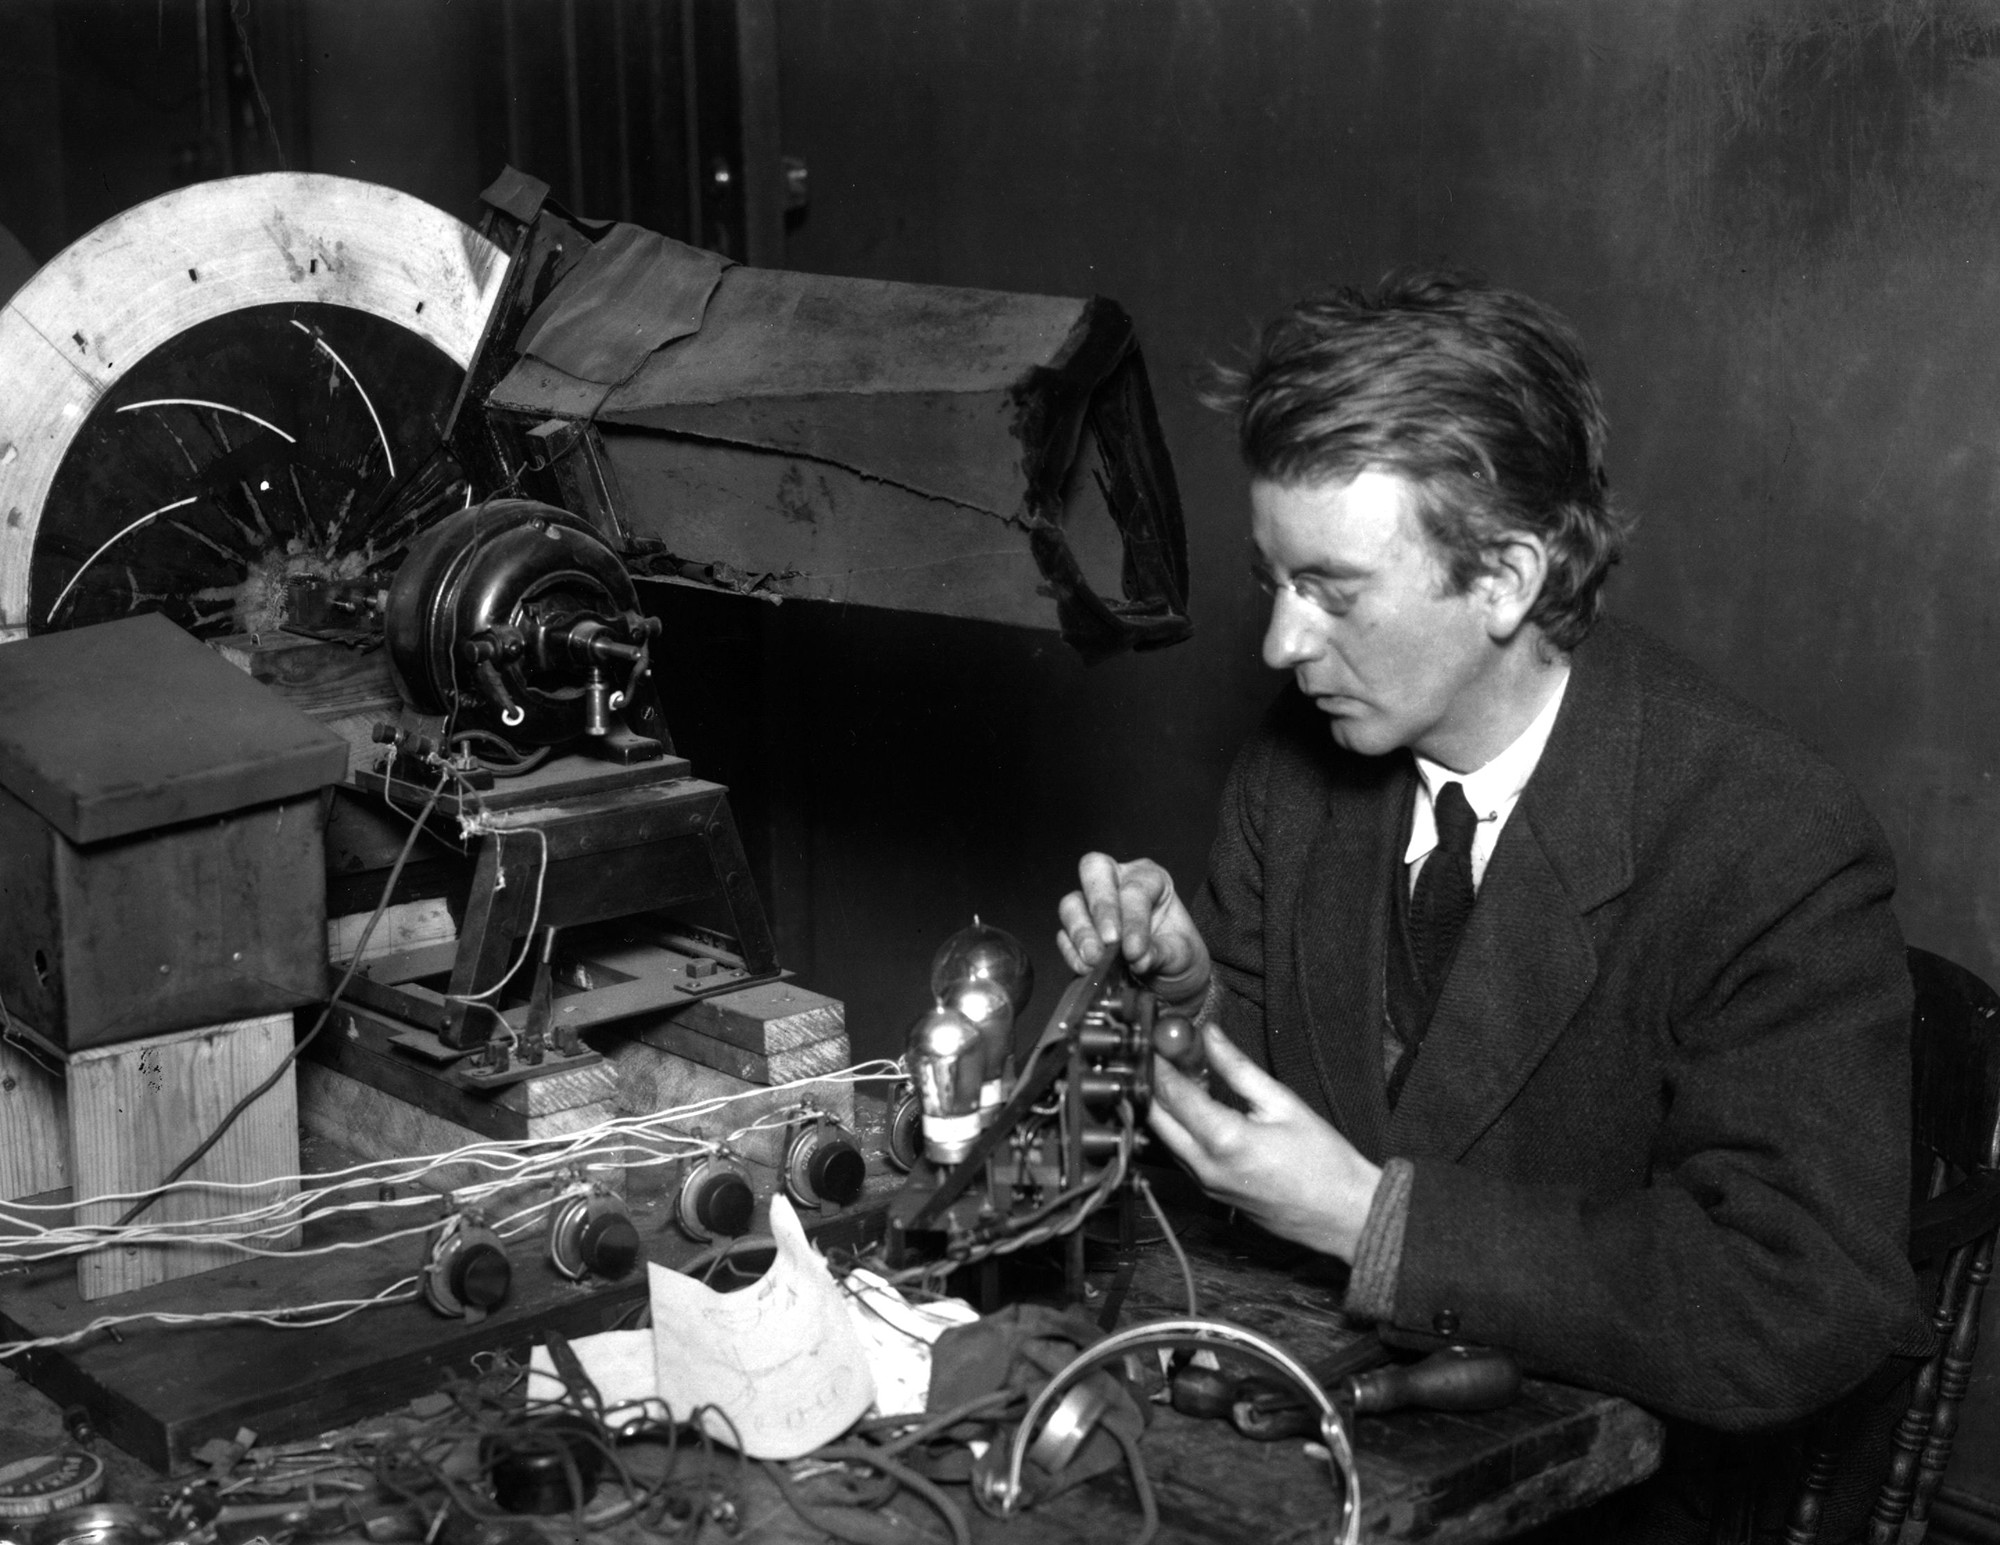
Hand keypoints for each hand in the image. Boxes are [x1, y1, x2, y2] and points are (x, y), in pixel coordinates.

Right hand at [1056, 852, 1210, 1004]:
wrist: (1168, 984)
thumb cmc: (1179, 957)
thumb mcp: (1183, 955)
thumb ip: (1162, 953)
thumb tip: (1138, 959)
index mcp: (1149, 879)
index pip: (1135, 888)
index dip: (1133, 919)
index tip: (1135, 950)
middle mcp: (1117, 883)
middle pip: (1094, 870)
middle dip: (1100, 906)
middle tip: (1110, 941)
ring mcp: (1091, 907)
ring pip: (1071, 903)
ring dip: (1081, 932)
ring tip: (1095, 959)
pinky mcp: (1075, 935)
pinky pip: (1063, 937)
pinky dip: (1072, 953)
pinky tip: (1087, 969)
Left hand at [1148, 1024, 1381, 1261]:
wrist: (1343, 1214)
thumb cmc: (1323, 1161)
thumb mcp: (1282, 1103)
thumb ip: (1238, 1068)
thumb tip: (1210, 1036)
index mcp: (1224, 1140)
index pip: (1172, 1092)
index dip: (1159, 1060)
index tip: (1156, 1036)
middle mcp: (1205, 1166)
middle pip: (1155, 1117)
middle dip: (1154, 1081)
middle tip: (1163, 1051)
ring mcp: (1204, 1185)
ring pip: (1165, 1137)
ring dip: (1166, 1104)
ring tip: (1184, 1072)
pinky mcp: (1210, 1194)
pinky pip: (1181, 1154)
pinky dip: (1180, 1127)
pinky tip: (1198, 1106)